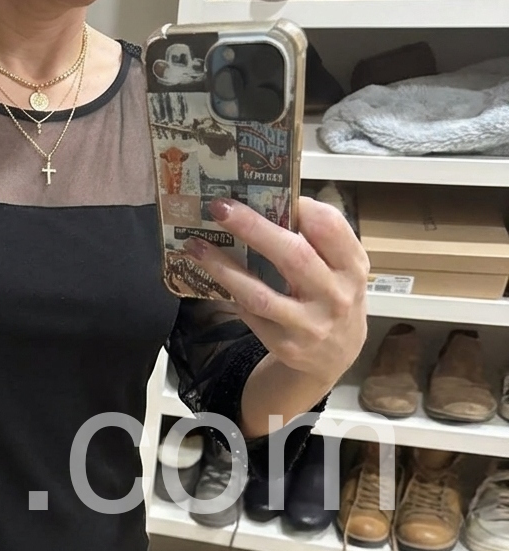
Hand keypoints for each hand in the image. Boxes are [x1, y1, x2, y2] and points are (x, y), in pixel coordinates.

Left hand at [184, 196, 367, 387]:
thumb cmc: (333, 299)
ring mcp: (308, 325)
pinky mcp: (284, 345)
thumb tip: (270, 205)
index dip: (301, 207)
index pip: (331, 228)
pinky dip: (229, 292)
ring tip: (197, 246)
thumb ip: (320, 242)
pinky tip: (209, 275)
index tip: (270, 191)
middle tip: (220, 208)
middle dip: (252, 228)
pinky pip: (249, 314)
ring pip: (260, 294)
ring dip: (224, 268)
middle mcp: (334, 296)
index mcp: (353, 267)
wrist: (335, 358)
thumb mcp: (342, 270)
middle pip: (292, 256)